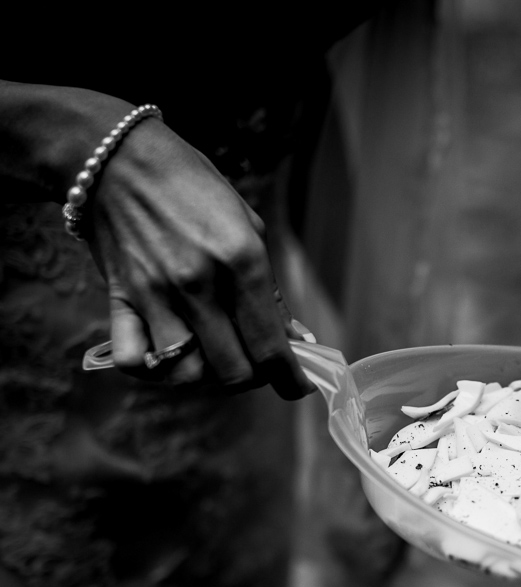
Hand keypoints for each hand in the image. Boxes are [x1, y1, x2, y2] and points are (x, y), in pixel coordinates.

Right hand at [89, 118, 313, 398]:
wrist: (116, 158)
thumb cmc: (192, 186)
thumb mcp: (248, 224)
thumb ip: (269, 288)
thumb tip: (292, 338)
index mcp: (242, 259)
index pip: (270, 344)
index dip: (289, 378)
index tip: (297, 387)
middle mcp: (200, 282)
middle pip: (233, 370)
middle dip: (252, 377)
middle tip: (255, 362)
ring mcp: (156, 294)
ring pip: (188, 373)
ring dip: (207, 375)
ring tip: (215, 353)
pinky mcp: (119, 299)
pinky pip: (132, 360)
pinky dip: (151, 370)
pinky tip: (167, 353)